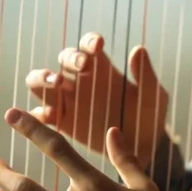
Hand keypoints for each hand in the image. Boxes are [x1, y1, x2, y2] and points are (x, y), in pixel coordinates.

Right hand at [26, 33, 167, 170]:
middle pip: (63, 58)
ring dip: (43, 77)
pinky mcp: (62, 123)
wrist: (145, 148)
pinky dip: (37, 112)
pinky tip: (48, 114)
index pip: (88, 46)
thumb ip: (146, 75)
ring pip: (40, 81)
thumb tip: (138, 50)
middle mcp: (82, 80)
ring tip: (57, 83)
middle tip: (83, 66)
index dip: (89, 42)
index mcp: (103, 68)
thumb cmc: (150, 116)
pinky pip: (40, 114)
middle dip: (70, 57)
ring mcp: (69, 101)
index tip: (98, 45)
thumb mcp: (153, 95)